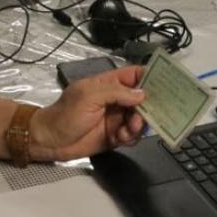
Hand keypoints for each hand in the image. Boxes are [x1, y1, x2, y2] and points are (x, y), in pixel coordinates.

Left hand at [30, 65, 145, 160]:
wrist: (50, 141)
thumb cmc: (66, 113)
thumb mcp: (89, 96)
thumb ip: (117, 92)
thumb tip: (142, 94)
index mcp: (110, 84)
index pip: (135, 75)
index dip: (151, 77)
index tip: (167, 84)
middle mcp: (117, 100)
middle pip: (143, 99)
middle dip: (148, 107)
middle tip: (145, 116)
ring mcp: (117, 118)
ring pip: (140, 119)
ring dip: (138, 125)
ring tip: (128, 130)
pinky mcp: (115, 136)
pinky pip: (133, 135)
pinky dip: (131, 137)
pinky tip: (120, 139)